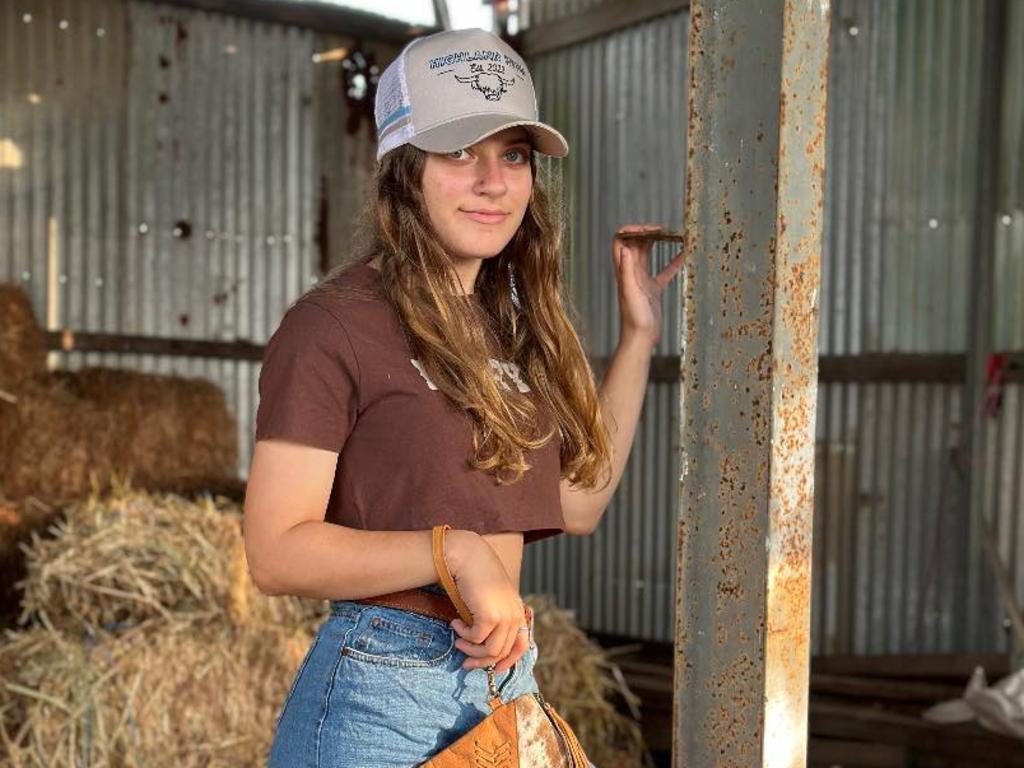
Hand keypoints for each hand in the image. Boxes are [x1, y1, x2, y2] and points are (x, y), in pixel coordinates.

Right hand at [443, 530, 529, 672]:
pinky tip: (455, 623)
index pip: (522, 646)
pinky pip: (476, 638)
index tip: (494, 669)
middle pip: (502, 652)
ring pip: (490, 651)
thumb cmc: (478, 577)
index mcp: (518, 612)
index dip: (508, 661)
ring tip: (458, 641)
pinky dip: (464, 635)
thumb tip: (484, 647)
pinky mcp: (490, 616)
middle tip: (465, 662)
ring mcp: (505, 616)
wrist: (470, 557)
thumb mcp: (493, 600)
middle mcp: (515, 616)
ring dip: (471, 650)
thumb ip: (495, 619)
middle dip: (482, 661)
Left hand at [612, 223, 685, 346]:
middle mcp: (631, 273)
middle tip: (663, 228)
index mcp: (624, 271)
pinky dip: (673, 263)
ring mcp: (642, 280)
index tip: (647, 228)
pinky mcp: (653, 290)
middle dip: (647, 233)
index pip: (620, 242)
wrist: (640, 338)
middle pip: (635, 245)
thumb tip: (624, 247)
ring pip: (648, 255)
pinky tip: (684, 256)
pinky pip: (664, 273)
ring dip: (659, 244)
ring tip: (672, 235)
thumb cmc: (634, 319)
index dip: (630, 231)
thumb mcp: (630, 292)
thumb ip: (627, 270)